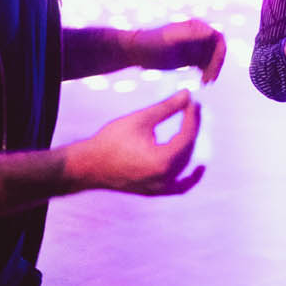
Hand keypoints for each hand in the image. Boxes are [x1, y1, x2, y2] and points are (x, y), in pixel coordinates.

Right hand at [73, 90, 203, 194]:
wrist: (87, 165)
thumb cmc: (111, 140)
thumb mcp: (141, 119)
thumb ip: (167, 107)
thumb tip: (187, 94)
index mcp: (163, 161)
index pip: (187, 136)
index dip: (193, 116)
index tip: (193, 101)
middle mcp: (165, 178)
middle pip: (188, 150)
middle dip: (192, 128)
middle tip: (191, 108)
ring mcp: (160, 188)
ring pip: (184, 165)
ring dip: (189, 145)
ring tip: (189, 126)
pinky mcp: (153, 192)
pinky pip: (178, 186)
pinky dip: (189, 177)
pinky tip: (198, 168)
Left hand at [131, 20, 226, 83]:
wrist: (137, 51)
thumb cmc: (152, 43)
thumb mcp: (171, 39)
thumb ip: (191, 35)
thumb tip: (211, 33)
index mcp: (196, 26)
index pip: (218, 39)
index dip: (219, 54)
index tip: (213, 70)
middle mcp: (198, 35)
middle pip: (217, 50)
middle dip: (216, 65)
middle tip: (210, 80)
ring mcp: (195, 47)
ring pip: (213, 59)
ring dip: (213, 70)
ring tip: (205, 83)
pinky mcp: (190, 58)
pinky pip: (205, 65)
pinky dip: (207, 73)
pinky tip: (202, 82)